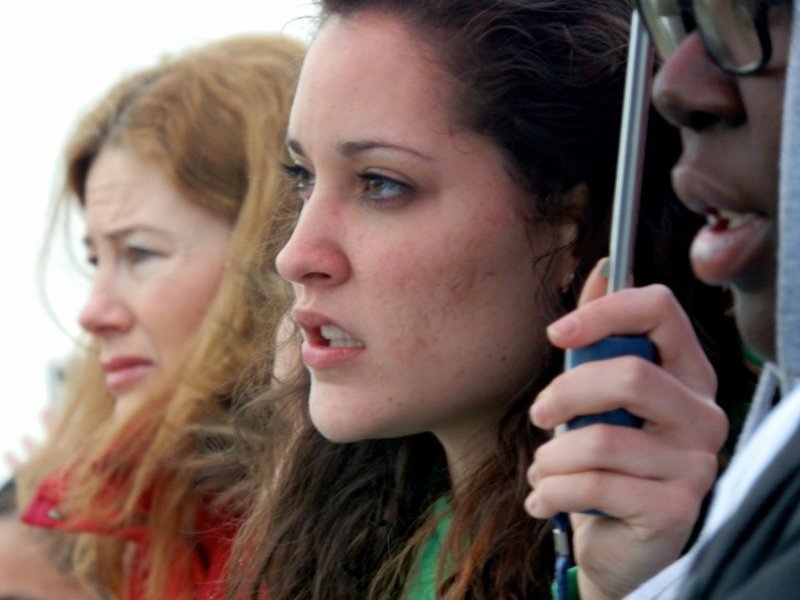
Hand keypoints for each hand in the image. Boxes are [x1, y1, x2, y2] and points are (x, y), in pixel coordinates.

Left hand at [525, 260, 727, 598]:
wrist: (616, 542)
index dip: (605, 311)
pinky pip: (594, 486)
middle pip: (629, 375)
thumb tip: (600, 269)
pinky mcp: (675, 509)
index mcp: (686, 374)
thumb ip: (600, 338)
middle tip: (538, 415)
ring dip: (550, 456)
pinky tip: (545, 499)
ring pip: (602, 438)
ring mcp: (695, 465)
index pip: (661, 311)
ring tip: (542, 470)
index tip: (558, 333)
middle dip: (564, 394)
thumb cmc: (606, 460)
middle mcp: (702, 415)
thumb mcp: (597, 395)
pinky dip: (551, 492)